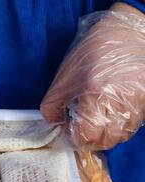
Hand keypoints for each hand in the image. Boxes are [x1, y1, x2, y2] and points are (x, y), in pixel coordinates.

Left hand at [41, 4, 144, 149]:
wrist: (126, 33)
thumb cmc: (91, 54)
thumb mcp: (63, 79)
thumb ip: (52, 106)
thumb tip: (53, 124)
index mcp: (96, 96)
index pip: (87, 136)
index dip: (75, 137)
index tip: (70, 128)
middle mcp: (119, 104)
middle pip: (105, 141)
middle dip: (90, 139)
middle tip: (81, 126)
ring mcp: (137, 104)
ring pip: (120, 136)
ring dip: (106, 133)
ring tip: (96, 118)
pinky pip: (132, 125)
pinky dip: (119, 125)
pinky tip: (110, 112)